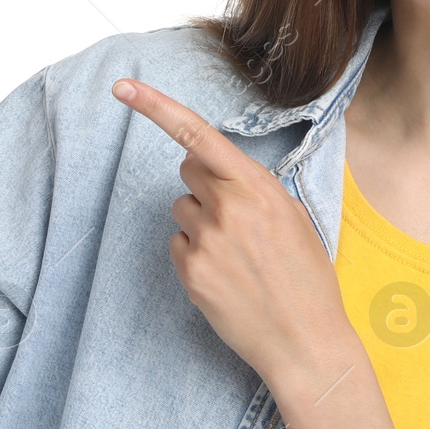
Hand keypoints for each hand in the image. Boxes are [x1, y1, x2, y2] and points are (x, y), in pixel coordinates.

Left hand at [112, 77, 353, 384]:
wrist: (305, 341)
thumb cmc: (307, 278)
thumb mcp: (294, 217)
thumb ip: (253, 187)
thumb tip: (214, 171)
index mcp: (257, 187)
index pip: (198, 134)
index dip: (155, 106)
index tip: (122, 87)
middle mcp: (227, 207)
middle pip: (186, 169)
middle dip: (205, 184)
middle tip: (235, 216)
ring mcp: (205, 240)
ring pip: (182, 208)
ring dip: (201, 222)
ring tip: (237, 254)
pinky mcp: (190, 271)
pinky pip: (178, 243)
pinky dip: (196, 254)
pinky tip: (225, 274)